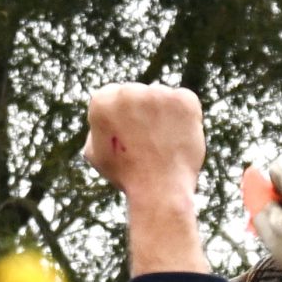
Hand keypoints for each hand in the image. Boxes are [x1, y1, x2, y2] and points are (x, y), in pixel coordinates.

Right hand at [88, 83, 209, 277]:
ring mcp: (159, 92)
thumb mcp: (97, 154)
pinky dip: (182, 116)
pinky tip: (177, 136)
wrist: (160, 191)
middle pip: (137, 94)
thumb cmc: (127, 175)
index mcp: (102, 101)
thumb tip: (110, 113)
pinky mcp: (184, 98)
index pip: (112, 97)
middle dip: (141, 114)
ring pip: (160, 97)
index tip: (126, 139)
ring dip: (161, 114)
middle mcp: (129, 90)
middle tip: (146, 143)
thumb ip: (99, 127)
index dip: (120, 120)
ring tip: (162, 143)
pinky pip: (182, 101)